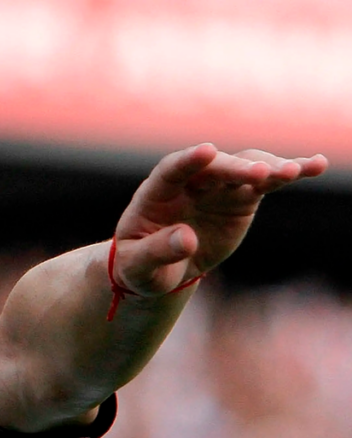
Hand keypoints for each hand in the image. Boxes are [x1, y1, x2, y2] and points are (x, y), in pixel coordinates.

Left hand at [112, 143, 327, 296]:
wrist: (159, 270)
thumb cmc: (140, 266)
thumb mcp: (138, 266)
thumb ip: (157, 252)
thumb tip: (186, 239)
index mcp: (156, 193)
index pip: (171, 170)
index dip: (188, 161)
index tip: (207, 150)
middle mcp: (188, 184)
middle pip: (214, 168)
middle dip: (236, 169)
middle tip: (261, 173)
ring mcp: (216, 188)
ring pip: (244, 170)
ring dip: (269, 167)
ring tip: (297, 170)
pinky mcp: (240, 199)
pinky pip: (265, 183)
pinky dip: (289, 174)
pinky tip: (316, 165)